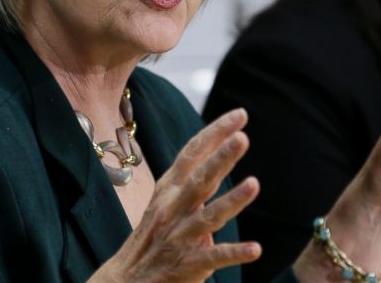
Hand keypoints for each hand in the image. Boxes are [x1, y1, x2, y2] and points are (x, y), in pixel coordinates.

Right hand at [89, 109, 261, 282]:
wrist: (124, 282)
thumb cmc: (149, 240)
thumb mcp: (164, 205)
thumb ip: (190, 188)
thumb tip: (215, 170)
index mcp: (168, 191)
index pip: (192, 154)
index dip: (214, 133)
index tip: (239, 115)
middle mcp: (173, 210)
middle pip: (200, 179)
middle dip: (221, 157)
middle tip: (243, 137)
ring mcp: (179, 237)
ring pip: (209, 216)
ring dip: (232, 200)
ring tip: (254, 184)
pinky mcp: (187, 265)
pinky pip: (214, 258)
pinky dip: (234, 253)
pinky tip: (255, 249)